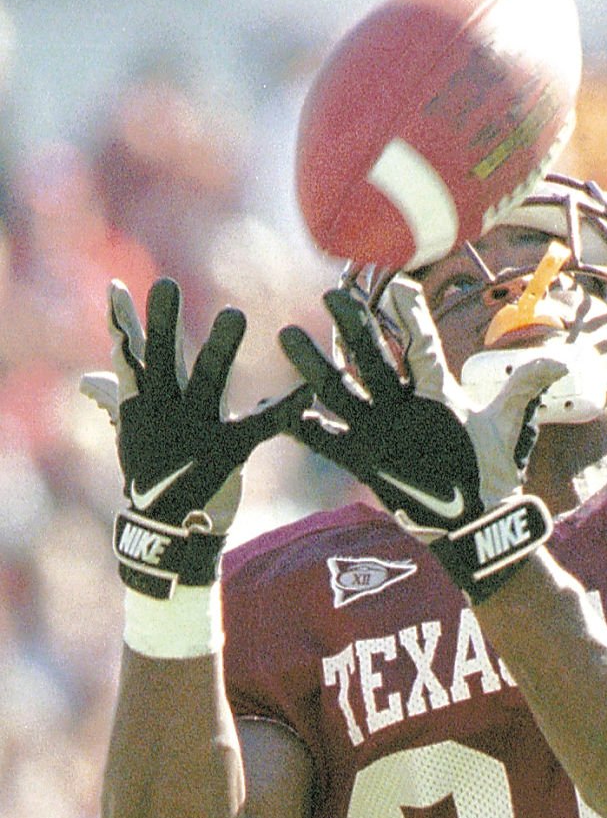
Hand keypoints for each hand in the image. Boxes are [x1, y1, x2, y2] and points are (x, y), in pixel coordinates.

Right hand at [82, 279, 311, 595]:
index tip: (117, 290)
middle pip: (163, 358)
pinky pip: (261, 425)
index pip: (130, 355)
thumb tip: (88, 381)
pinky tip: (307, 390)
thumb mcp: (132, 435)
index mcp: (143, 402)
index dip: (122, 324)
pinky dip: (284, 409)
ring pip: (209, 379)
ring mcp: (197, 428)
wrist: (168, 531)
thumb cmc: (152, 475)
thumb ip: (117, 399)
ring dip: (220, 347)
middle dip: (164, 323)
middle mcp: (168, 409)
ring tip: (234, 315)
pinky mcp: (229, 450)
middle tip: (167, 286)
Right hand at [279, 279, 565, 600]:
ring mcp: (380, 428)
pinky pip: (328, 438)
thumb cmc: (495, 474)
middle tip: (334, 292)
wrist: (479, 523)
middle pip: (373, 353)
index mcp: (436, 387)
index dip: (405, 311)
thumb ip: (527, 391)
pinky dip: (305, 425)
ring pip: (342, 387)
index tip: (393, 281)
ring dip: (316, 364)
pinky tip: (282, 410)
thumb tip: (563, 362)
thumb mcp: (511, 428)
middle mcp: (403, 401)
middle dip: (353, 323)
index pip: (418, 340)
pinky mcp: (365, 459)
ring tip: (289, 337)